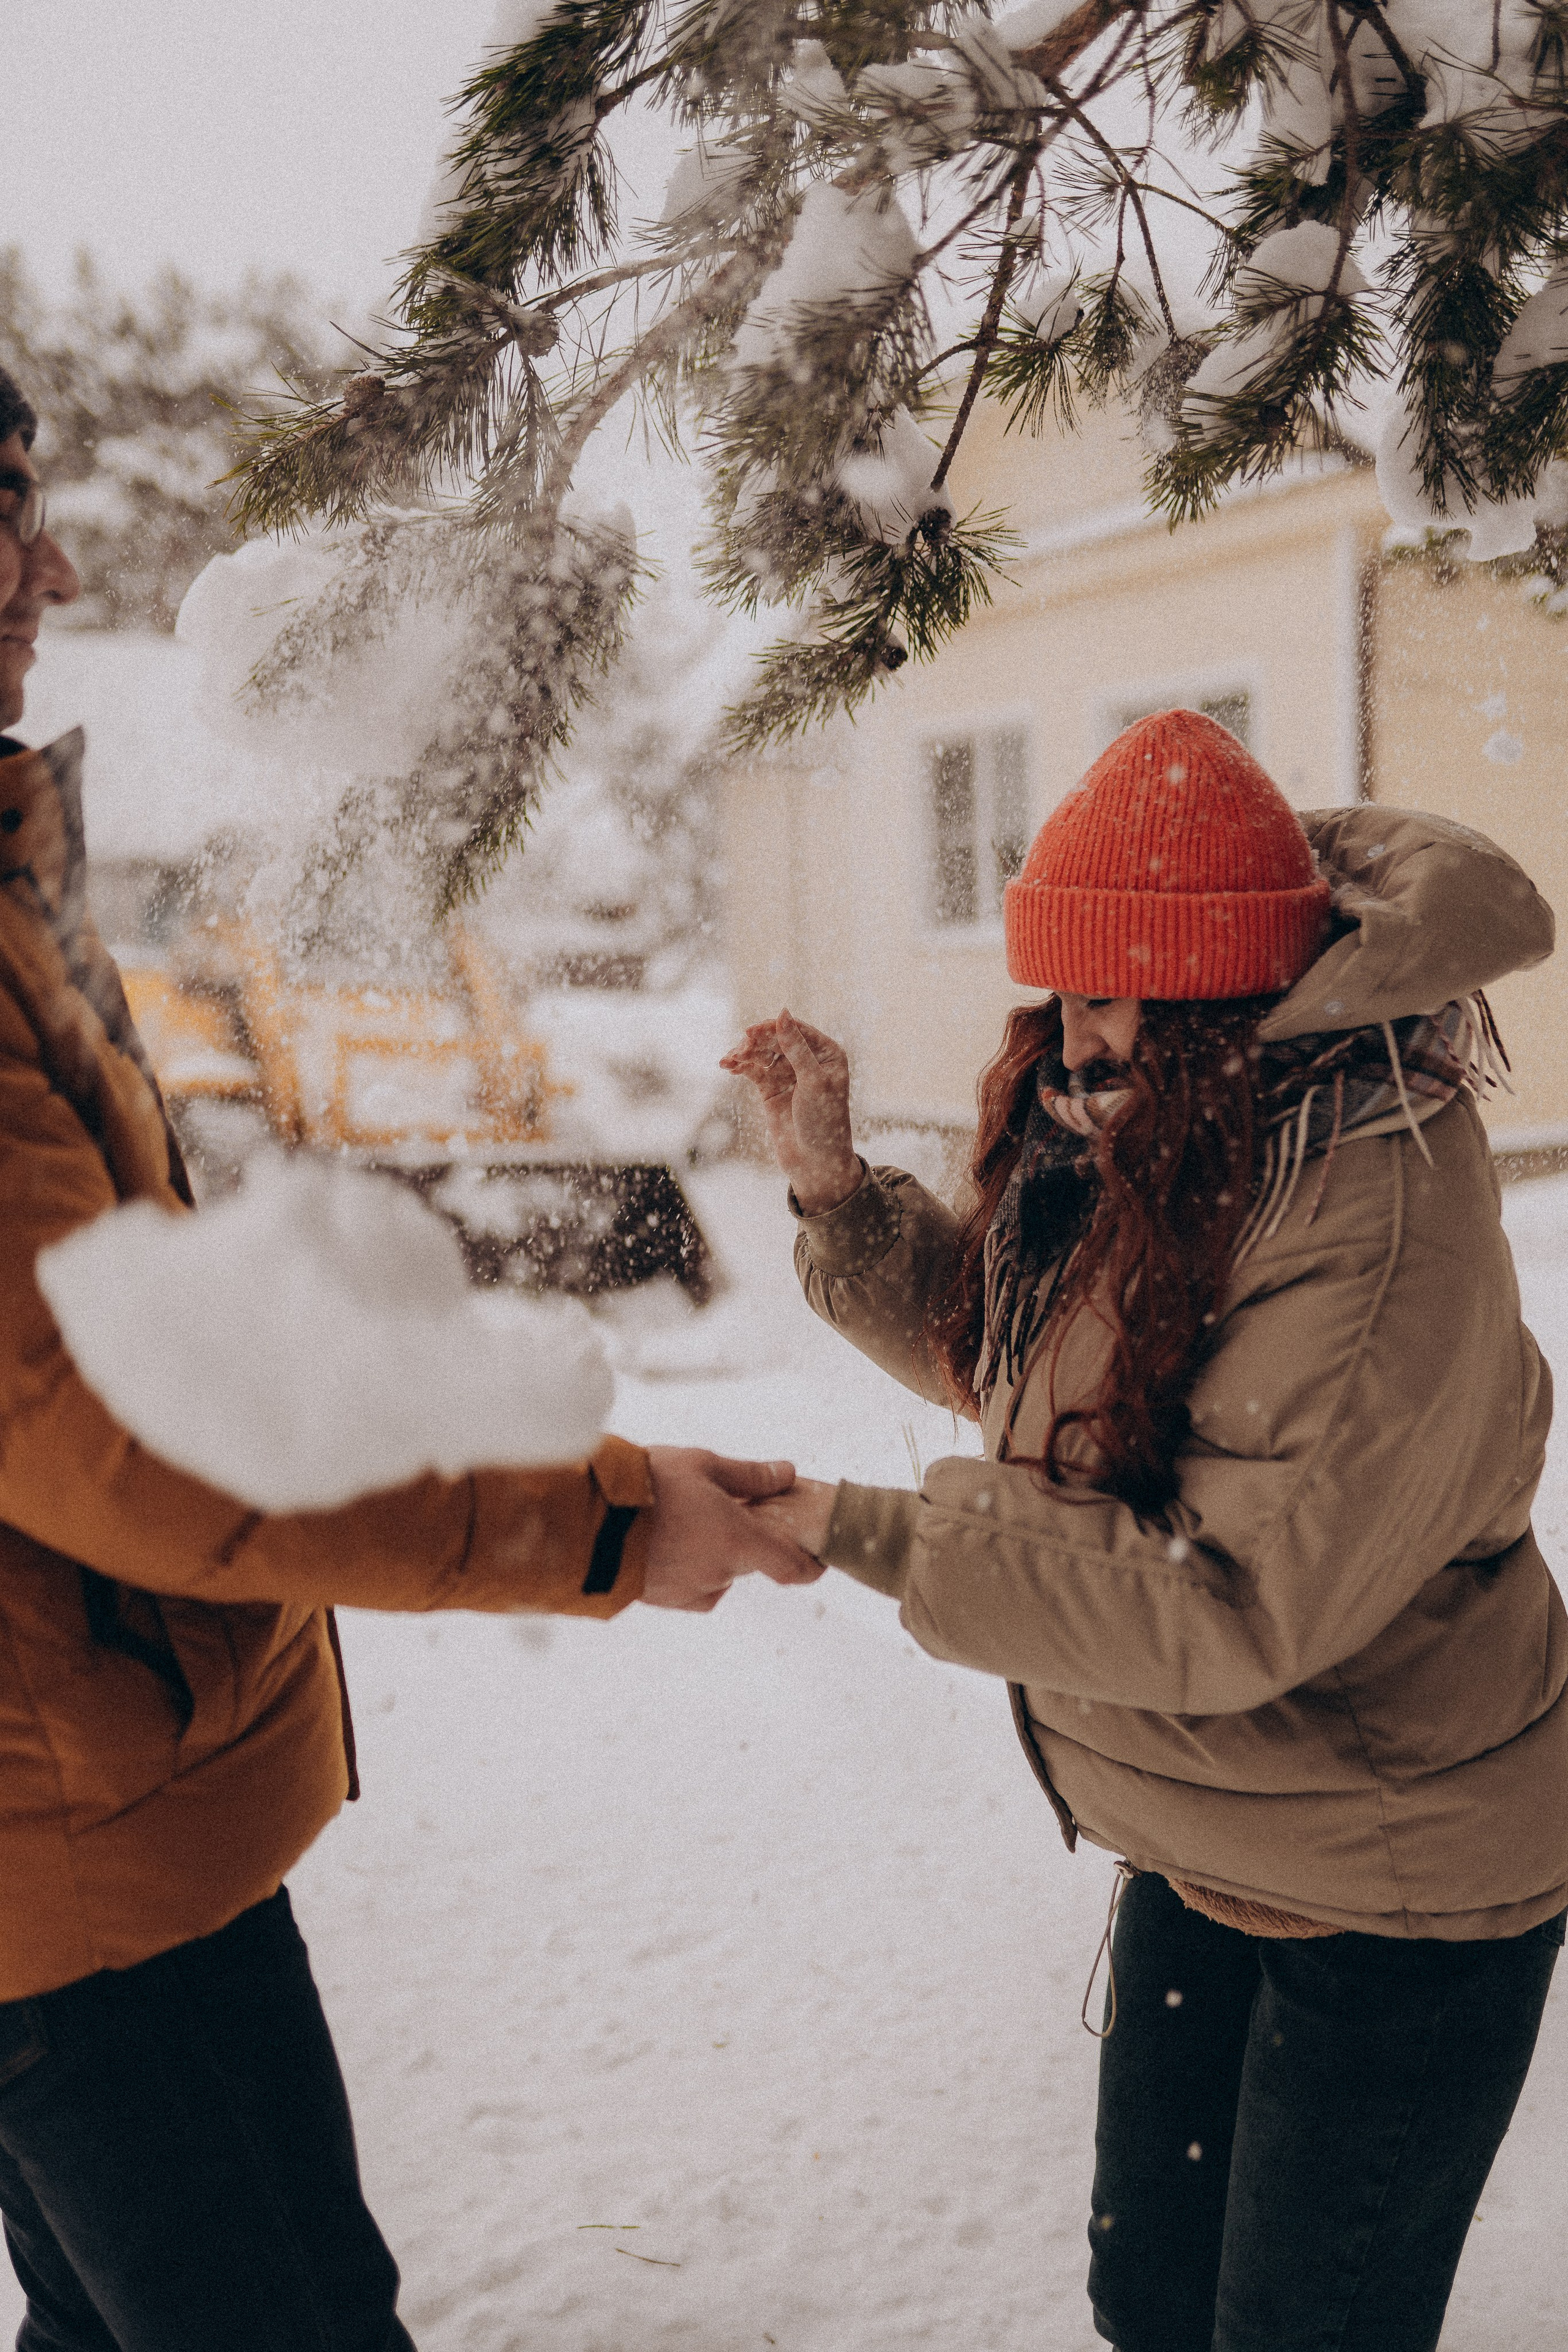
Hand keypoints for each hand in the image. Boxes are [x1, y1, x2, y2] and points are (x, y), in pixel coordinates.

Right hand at [640, 1447, 824, 1611]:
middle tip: (723, 1509)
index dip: (809, 1566)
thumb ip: (749, 1475)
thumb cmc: (647, 1488)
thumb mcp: (703, 1466)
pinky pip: (688, 1587)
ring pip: (716, 1574)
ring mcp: (688, 1590)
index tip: (817, 1560)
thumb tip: (786, 1473)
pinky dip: (687, 1569)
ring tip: (684, 1520)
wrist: (588, 1523)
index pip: (791, 1567)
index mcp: (738, 1541)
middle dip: (743, 1539)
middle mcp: (719, 1573)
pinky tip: (667, 1544)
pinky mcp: (660, 1599)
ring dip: (711, 1553)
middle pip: (748, 1562)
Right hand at [720, 1009, 859, 1214]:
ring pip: (762, 1054)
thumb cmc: (823, 1122)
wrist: (814, 1162)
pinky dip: (741, 1066)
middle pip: (776, 1039)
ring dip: (744, 1053)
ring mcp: (788, 1075)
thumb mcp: (812, 1081)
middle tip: (740, 1047)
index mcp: (827, 1054)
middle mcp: (808, 1061)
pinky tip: (728, 1065)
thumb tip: (782, 1013)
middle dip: (756, 1041)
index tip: (751, 1032)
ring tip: (730, 1060)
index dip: (773, 1028)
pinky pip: (754, 1070)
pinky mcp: (771, 1090)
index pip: (796, 1030)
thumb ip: (796, 1047)